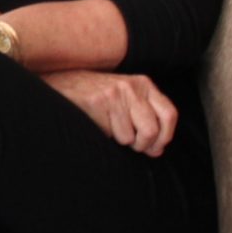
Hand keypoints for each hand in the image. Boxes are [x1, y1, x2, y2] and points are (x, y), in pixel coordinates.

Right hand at [42, 70, 176, 156]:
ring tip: (107, 126)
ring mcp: (114, 94)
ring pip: (128, 137)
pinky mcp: (96, 103)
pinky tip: (95, 122)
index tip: (155, 147)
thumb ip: (145, 119)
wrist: (63, 82)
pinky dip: (103, 136)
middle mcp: (131, 87)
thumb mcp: (127, 99)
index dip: (164, 137)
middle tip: (131, 145)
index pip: (169, 114)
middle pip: (151, 130)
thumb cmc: (97, 95)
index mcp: (144, 85)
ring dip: (118, 139)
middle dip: (141, 145)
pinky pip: (109, 135)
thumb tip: (157, 150)